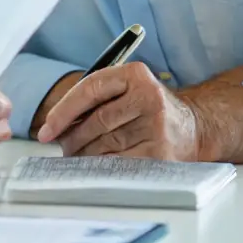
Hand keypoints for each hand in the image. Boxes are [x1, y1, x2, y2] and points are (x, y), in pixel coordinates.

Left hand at [36, 62, 204, 159]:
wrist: (195, 127)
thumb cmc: (148, 109)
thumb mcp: (127, 90)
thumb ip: (95, 99)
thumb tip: (56, 126)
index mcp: (135, 74)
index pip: (90, 89)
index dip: (63, 111)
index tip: (46, 130)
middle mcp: (149, 97)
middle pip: (96, 120)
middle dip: (72, 137)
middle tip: (61, 146)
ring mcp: (158, 126)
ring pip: (106, 144)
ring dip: (84, 154)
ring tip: (77, 156)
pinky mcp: (162, 153)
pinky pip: (120, 163)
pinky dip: (102, 167)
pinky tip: (95, 167)